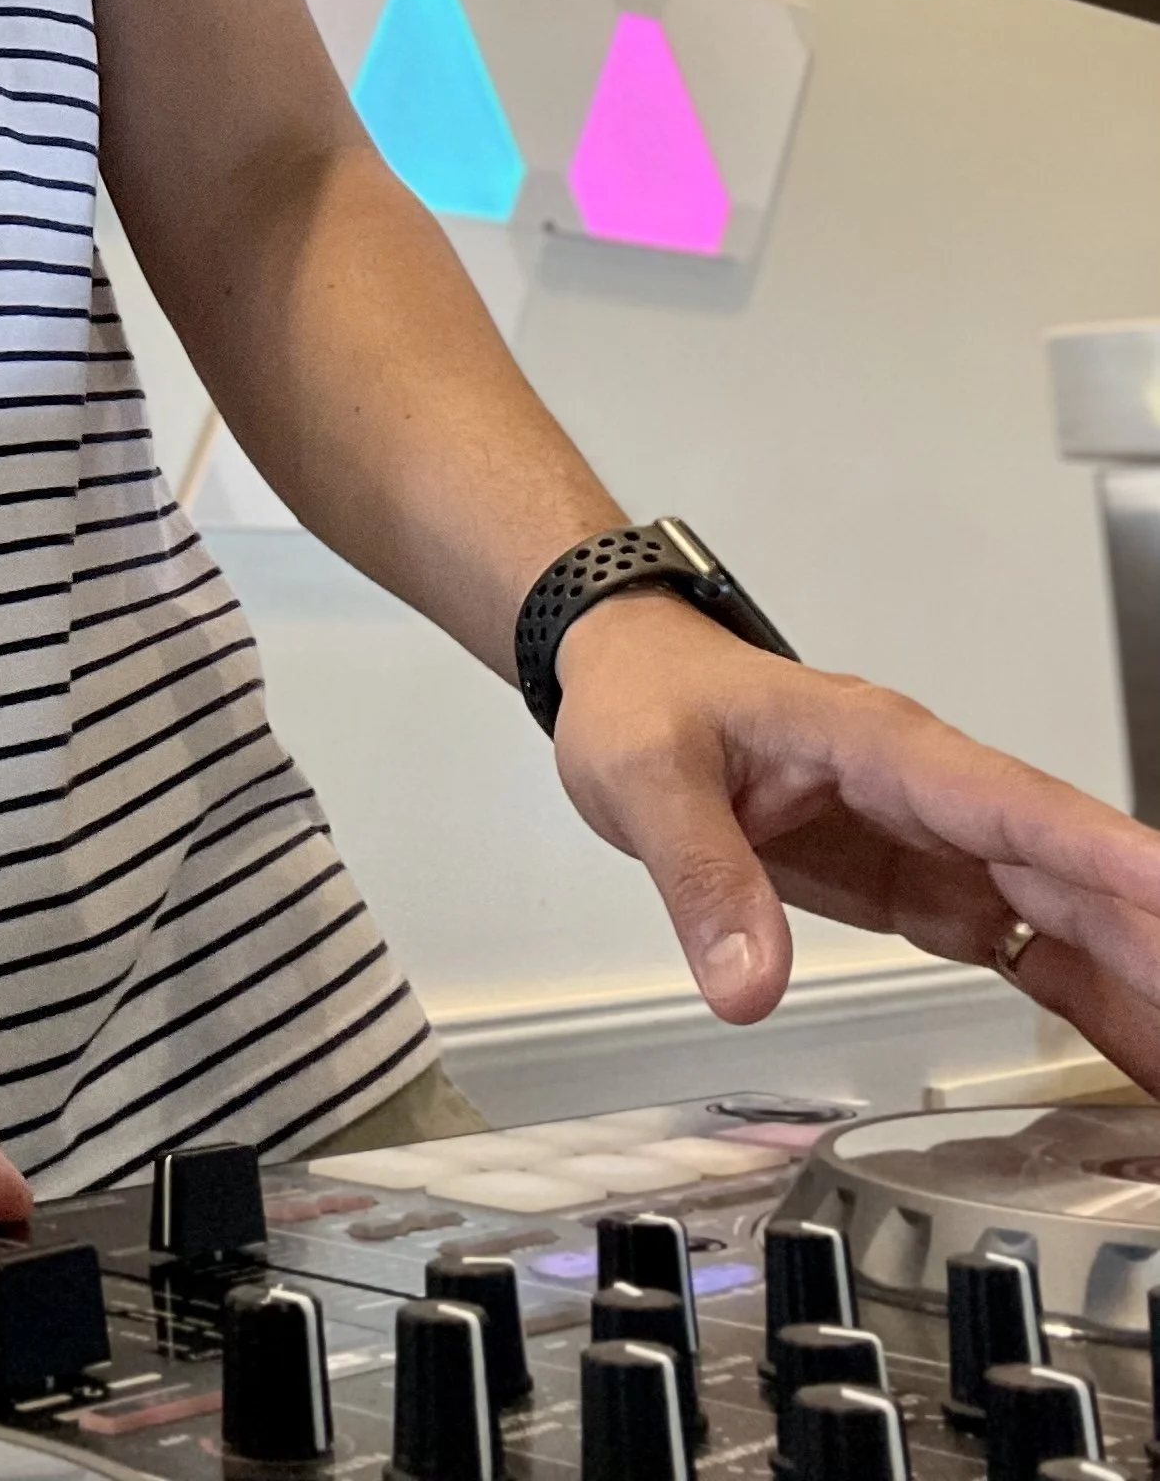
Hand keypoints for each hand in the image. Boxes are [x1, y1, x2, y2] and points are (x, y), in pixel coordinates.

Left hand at [551, 589, 1159, 1087]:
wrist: (627, 682)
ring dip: (1136, 978)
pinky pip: (1025, 945)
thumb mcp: (646, 778)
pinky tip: (1138, 1052)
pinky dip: (1089, 997)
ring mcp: (938, 840)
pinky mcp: (926, 884)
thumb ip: (701, 874)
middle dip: (1147, 939)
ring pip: (1064, 913)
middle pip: (1064, 871)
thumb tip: (746, 984)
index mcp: (880, 745)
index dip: (1098, 854)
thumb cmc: (647, 702)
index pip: (1009, 805)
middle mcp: (930, 791)